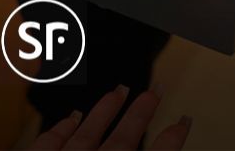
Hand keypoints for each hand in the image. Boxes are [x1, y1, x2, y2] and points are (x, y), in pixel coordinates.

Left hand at [30, 86, 190, 150]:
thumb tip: (165, 141)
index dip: (172, 139)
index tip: (184, 120)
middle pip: (124, 140)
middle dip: (141, 112)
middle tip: (156, 90)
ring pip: (88, 134)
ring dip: (105, 110)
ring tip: (119, 91)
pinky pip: (49, 144)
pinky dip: (63, 128)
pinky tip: (73, 116)